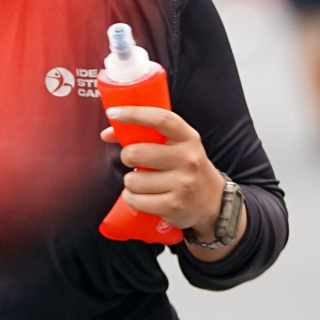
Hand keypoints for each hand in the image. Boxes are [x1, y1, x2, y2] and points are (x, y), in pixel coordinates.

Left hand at [100, 107, 225, 234]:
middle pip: (136, 153)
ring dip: (131, 182)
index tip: (113, 112)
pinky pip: (135, 200)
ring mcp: (182, 184)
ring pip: (132, 180)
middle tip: (132, 160)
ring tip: (144, 182)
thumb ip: (146, 135)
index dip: (134, 113)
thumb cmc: (185, 168)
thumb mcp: (176, 146)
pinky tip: (143, 196)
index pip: (161, 119)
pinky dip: (132, 198)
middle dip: (126, 157)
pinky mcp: (173, 206)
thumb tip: (108, 133)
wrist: (212, 201)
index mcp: (187, 138)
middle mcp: (188, 159)